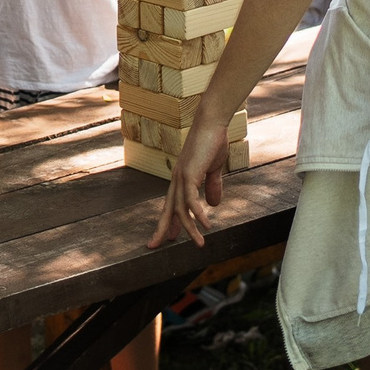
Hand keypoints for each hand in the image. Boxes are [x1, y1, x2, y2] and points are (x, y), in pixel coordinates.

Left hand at [147, 119, 229, 248]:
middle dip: (162, 229)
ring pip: (180, 209)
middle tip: (155, 246)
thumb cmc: (213, 141)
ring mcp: (181, 176)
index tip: (168, 238)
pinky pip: (191, 199)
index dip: (170, 221)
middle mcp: (177, 179)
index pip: (172, 204)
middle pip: (167, 209)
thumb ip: (212, 186)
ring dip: (190, 228)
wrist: (213, 123)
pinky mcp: (189, 173)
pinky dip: (198, 213)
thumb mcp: (214, 169)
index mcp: (181, 178)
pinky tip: (206, 224)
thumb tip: (213, 205)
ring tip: (200, 243)